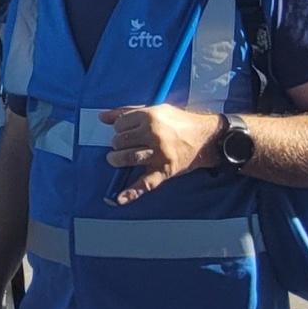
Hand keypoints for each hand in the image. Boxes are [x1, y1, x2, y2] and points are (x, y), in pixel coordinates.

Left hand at [99, 104, 223, 204]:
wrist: (205, 137)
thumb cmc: (179, 122)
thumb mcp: (155, 109)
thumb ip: (128, 111)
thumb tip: (102, 117)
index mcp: (150, 116)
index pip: (120, 124)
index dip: (118, 128)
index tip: (124, 131)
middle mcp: (154, 134)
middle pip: (121, 141)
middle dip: (117, 144)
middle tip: (122, 145)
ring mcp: (159, 154)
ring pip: (128, 158)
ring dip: (117, 160)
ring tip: (116, 160)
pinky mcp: (164, 171)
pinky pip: (146, 183)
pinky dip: (132, 192)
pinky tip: (120, 199)